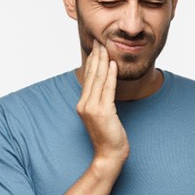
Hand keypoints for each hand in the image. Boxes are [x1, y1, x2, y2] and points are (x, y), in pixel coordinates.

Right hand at [77, 40, 129, 164]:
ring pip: (99, 79)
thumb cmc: (108, 135)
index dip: (92, 61)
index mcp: (82, 104)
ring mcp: (92, 108)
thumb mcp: (101, 115)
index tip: (96, 47)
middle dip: (96, 56)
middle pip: (91, 75)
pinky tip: (112, 64)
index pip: (88, 77)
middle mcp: (84, 104)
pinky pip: (107, 89)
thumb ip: (99, 100)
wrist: (109, 154)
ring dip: (102, 61)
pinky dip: (110, 75)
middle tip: (99, 40)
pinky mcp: (103, 112)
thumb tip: (104, 84)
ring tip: (105, 47)